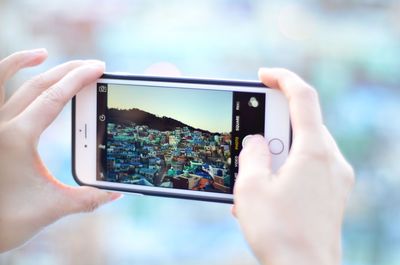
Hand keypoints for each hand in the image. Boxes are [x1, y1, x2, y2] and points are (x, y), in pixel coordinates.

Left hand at [0, 49, 120, 252]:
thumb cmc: (6, 221)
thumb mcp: (52, 207)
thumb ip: (89, 199)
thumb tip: (117, 193)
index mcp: (16, 138)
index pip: (54, 97)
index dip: (79, 79)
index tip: (97, 68)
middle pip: (37, 84)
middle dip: (68, 71)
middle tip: (92, 65)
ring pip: (2, 78)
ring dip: (23, 62)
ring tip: (44, 54)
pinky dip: (3, 76)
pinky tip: (16, 75)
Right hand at [233, 68, 354, 264]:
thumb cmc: (279, 232)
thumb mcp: (251, 187)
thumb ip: (251, 155)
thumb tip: (255, 143)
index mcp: (314, 152)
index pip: (303, 97)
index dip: (283, 79)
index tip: (263, 75)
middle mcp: (332, 161)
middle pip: (302, 124)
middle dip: (272, 128)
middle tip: (249, 141)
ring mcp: (336, 180)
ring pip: (304, 148)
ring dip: (276, 152)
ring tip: (253, 177)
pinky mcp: (333, 195)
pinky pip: (309, 168)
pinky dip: (287, 169)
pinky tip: (267, 192)